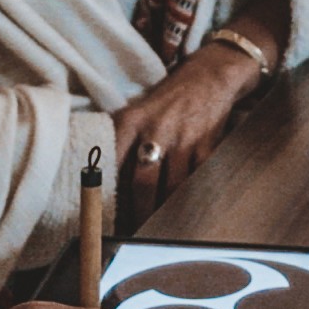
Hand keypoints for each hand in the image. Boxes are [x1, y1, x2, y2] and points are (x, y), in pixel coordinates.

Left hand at [113, 42, 259, 225]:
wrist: (208, 77)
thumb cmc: (166, 100)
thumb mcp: (136, 112)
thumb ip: (120, 139)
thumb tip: (99, 177)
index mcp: (131, 121)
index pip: (112, 162)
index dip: (108, 192)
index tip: (103, 214)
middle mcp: (155, 130)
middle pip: (142, 183)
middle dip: (137, 212)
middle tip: (132, 231)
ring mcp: (183, 139)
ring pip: (170, 187)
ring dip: (163, 211)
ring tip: (155, 227)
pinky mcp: (206, 145)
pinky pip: (195, 180)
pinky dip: (188, 198)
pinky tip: (182, 211)